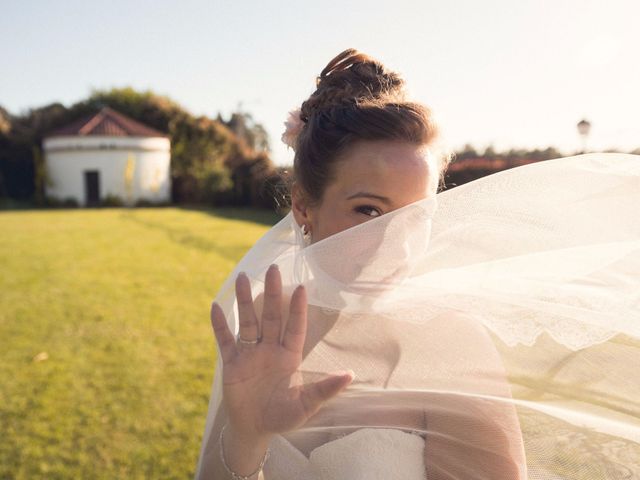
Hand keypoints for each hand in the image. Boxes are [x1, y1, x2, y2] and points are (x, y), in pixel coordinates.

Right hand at [210, 264, 353, 441]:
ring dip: (245, 300)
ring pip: (248, 321)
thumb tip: (350, 375)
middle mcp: (270, 349)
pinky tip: (216, 306)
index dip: (297, 309)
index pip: (295, 327)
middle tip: (273, 268)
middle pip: (271, 316)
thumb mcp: (306, 405)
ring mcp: (250, 353)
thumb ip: (325, 389)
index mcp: (289, 356)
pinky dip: (219, 324)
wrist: (254, 429)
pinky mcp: (231, 362)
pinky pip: (225, 340)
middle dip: (273, 293)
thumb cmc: (283, 416)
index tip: (301, 287)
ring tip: (243, 277)